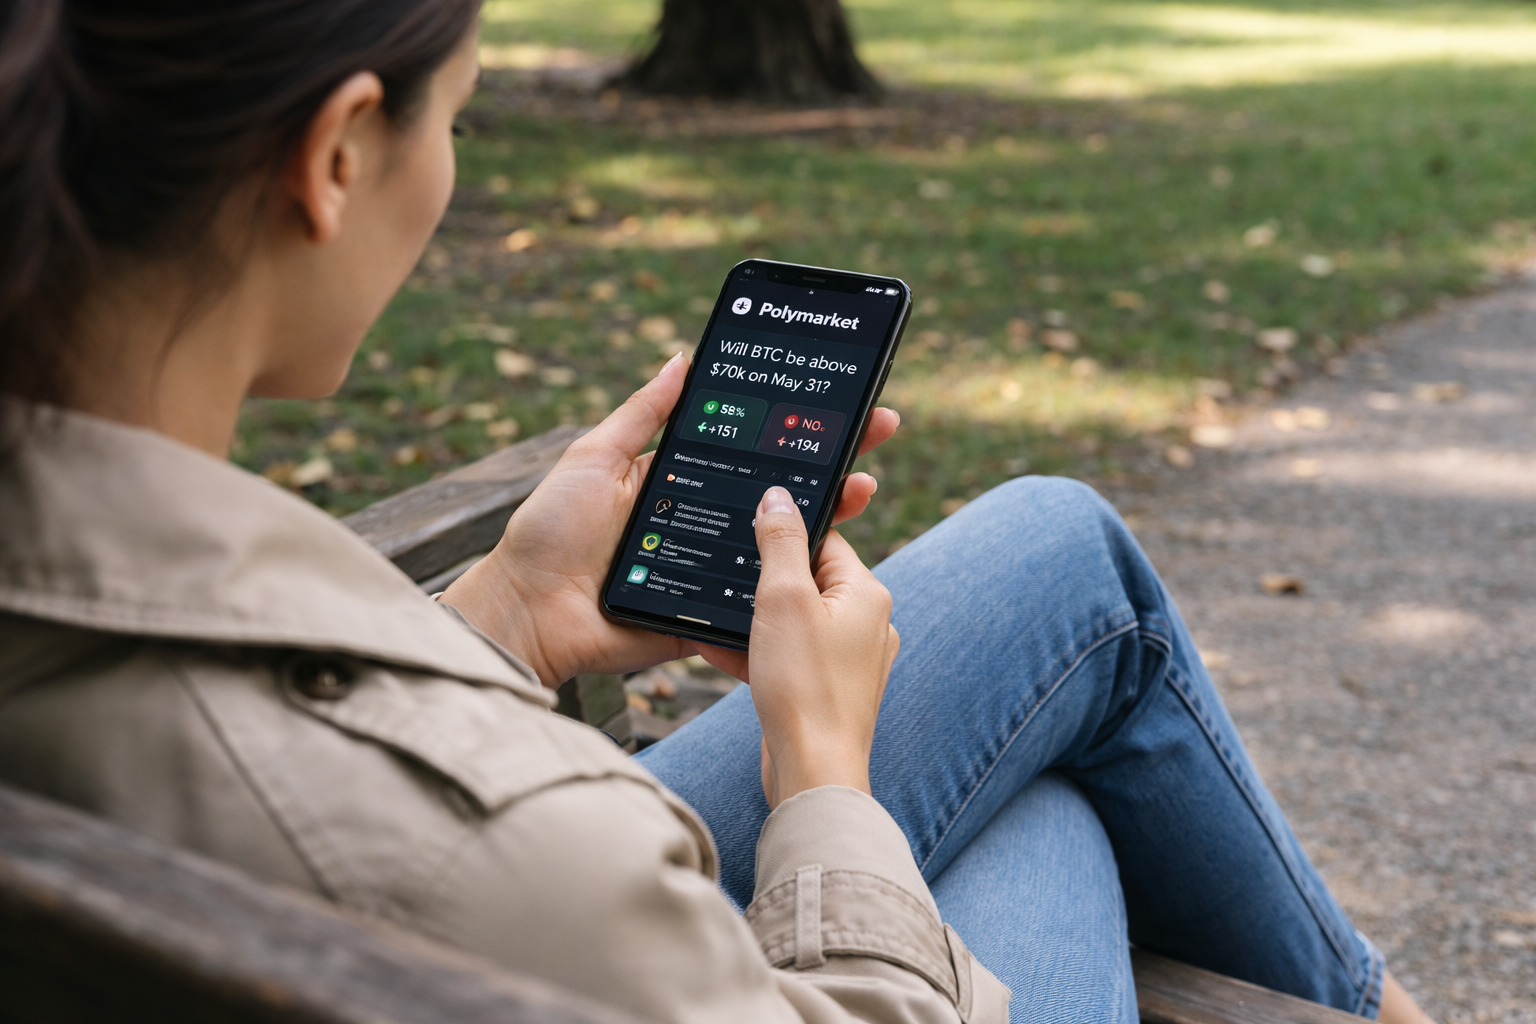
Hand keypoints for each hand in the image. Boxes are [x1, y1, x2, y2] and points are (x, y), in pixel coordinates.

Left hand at [441, 354, 899, 686]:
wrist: (528, 611)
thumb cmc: (550, 530)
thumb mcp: (595, 457)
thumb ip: (642, 413)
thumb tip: (682, 356)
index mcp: (682, 481)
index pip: (751, 449)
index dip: (794, 428)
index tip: (839, 402)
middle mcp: (705, 522)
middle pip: (780, 494)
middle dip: (831, 465)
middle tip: (875, 437)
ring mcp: (712, 570)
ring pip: (780, 546)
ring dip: (827, 520)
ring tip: (859, 492)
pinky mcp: (710, 615)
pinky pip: (758, 603)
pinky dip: (793, 589)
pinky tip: (828, 564)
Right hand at [703, 487, 899, 808]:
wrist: (812, 771)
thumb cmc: (804, 686)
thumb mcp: (784, 598)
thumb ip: (781, 542)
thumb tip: (779, 498)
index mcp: (867, 594)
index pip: (825, 540)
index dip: (783, 539)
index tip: (748, 541)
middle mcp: (868, 624)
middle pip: (807, 580)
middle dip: (764, 585)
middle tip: (731, 589)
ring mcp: (850, 661)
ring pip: (794, 621)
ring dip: (755, 622)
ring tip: (722, 626)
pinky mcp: (828, 691)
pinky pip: (789, 657)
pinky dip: (759, 653)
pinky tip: (723, 655)